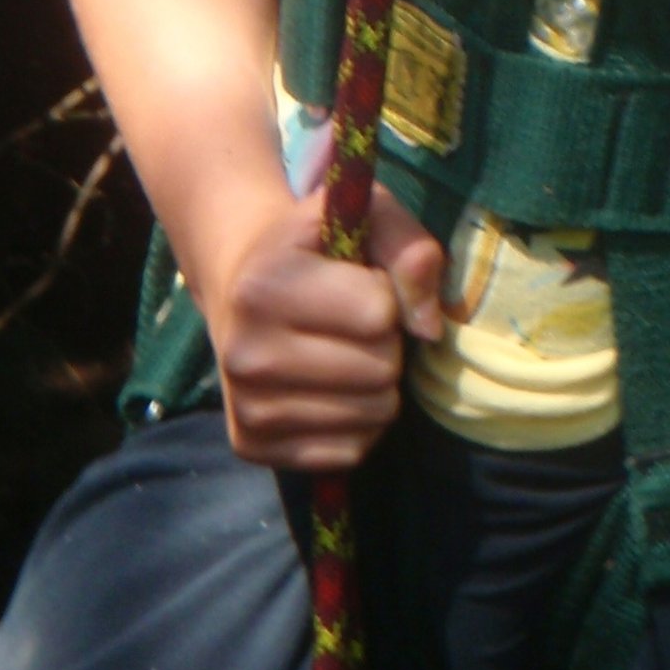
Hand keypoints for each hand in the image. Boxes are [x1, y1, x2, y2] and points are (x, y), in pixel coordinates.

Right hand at [203, 179, 445, 469]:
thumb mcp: (364, 218)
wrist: (241, 288)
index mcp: (264, 286)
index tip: (358, 282)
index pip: (378, 312)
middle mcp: (246, 354)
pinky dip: (357, 422)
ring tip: (343, 351)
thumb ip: (409, 249)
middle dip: (384, 342)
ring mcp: (247, 408)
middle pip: (381, 369)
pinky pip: (351, 450)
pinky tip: (330, 388)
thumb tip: (428, 327)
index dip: (385, 293)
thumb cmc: (314, 249)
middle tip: (352, 322)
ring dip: (376, 384)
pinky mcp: (253, 446)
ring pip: (373, 414)